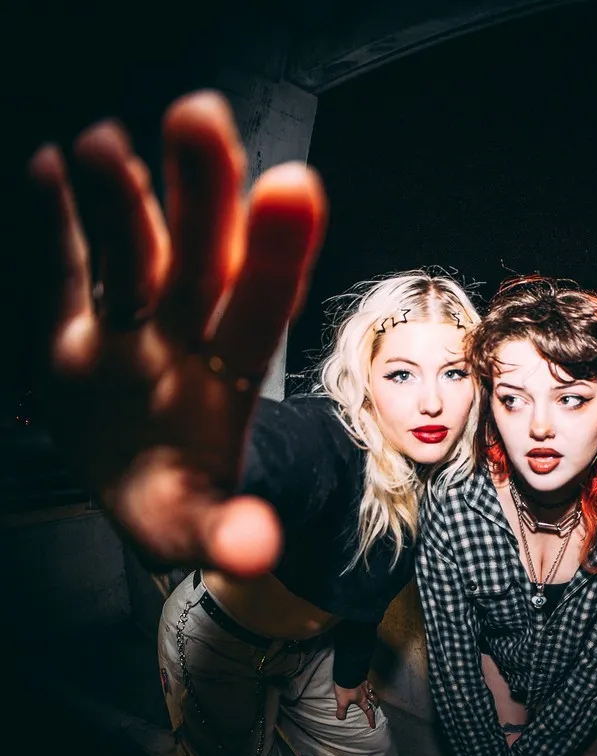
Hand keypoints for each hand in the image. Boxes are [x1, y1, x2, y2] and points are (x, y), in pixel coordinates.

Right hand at [25, 91, 327, 576]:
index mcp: (227, 378)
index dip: (277, 253)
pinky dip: (56, 220)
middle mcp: (185, 337)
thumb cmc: (178, 500)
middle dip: (201, 191)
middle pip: (199, 257)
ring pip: (133, 249)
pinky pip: (65, 266)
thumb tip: (253, 549)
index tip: (296, 185)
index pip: (259, 307)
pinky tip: (50, 169)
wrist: (137, 482)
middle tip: (200, 115)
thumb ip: (222, 531)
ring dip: (124, 197)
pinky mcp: (73, 326)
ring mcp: (128, 326)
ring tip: (109, 146)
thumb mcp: (194, 526)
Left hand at [334, 680, 379, 728]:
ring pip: (373, 691)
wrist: (348, 673)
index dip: (371, 719)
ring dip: (374, 694)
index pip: (369, 711)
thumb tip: (341, 718)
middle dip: (376, 704)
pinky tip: (366, 684)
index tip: (373, 725)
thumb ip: (342, 711)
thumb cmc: (346, 689)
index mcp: (363, 700)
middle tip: (376, 706)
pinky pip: (369, 683)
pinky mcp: (363, 677)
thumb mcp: (342, 702)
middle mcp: (366, 693)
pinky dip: (369, 685)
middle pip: (375, 700)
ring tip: (372, 695)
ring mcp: (366, 685)